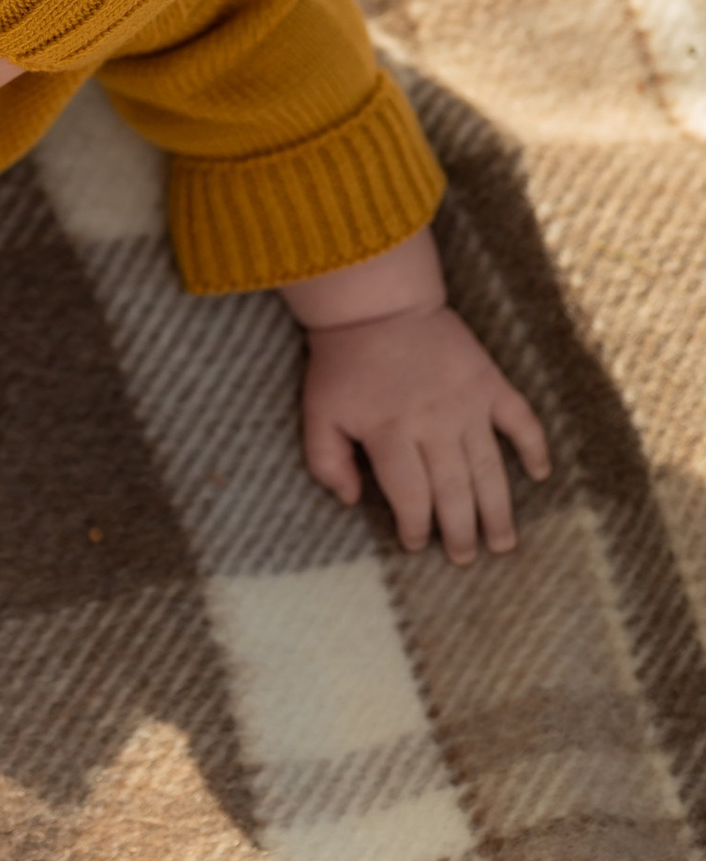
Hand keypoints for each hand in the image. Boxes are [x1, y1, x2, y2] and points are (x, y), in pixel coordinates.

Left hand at [300, 303, 550, 562]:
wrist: (377, 302)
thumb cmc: (343, 361)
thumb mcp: (318, 411)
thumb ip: (326, 461)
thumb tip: (351, 501)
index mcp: (390, 433)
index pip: (410, 497)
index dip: (415, 527)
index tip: (416, 545)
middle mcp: (434, 424)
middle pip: (453, 492)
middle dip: (460, 531)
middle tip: (466, 558)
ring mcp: (467, 403)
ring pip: (489, 469)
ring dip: (498, 509)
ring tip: (503, 543)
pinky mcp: (489, 382)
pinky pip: (521, 420)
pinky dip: (534, 447)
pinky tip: (541, 474)